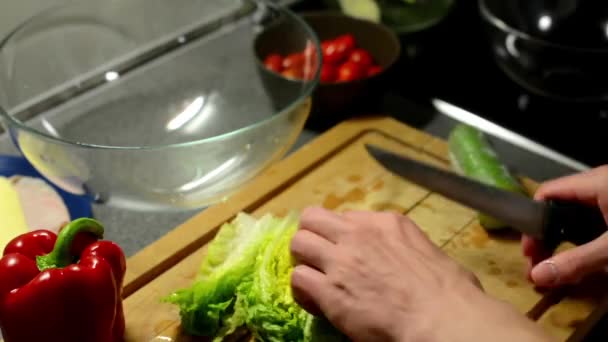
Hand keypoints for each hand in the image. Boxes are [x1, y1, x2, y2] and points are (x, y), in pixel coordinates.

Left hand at [290, 207, 553, 341]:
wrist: (441, 320)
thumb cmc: (450, 294)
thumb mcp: (430, 253)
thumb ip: (408, 246)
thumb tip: (411, 259)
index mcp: (387, 223)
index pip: (346, 217)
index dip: (342, 236)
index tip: (347, 253)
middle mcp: (359, 233)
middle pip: (313, 218)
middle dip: (313, 238)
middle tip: (320, 260)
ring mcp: (341, 259)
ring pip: (298, 243)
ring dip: (304, 261)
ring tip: (315, 279)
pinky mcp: (329, 289)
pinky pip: (298, 279)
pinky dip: (303, 292)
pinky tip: (316, 303)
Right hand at [523, 166, 607, 287]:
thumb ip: (577, 261)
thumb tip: (537, 276)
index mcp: (596, 182)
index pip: (547, 192)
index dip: (533, 221)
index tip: (530, 251)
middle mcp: (601, 182)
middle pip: (560, 206)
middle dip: (548, 236)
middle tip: (540, 262)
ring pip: (579, 216)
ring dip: (567, 240)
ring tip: (559, 264)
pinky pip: (596, 219)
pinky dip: (587, 238)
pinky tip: (585, 256)